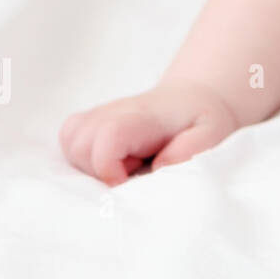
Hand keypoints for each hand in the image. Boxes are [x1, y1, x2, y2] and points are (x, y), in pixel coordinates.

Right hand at [59, 78, 237, 185]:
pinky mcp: (90, 121)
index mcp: (144, 116)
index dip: (109, 167)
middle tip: (134, 169)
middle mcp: (115, 111)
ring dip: (91, 166)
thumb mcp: (211, 133)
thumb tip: (159, 166)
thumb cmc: (201, 119)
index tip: (130, 180)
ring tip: (125, 164)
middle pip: (81, 145)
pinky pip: (69, 141)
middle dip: (101, 171)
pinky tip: (110, 160)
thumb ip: (190, 149)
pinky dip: (82, 157)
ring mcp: (99, 114)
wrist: (191, 98)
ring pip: (71, 145)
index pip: (108, 136)